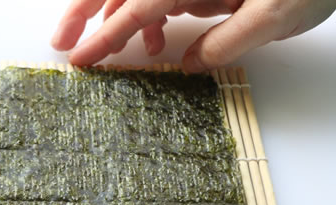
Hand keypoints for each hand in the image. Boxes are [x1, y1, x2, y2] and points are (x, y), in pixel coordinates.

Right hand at [50, 0, 335, 70]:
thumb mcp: (275, 16)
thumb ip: (227, 42)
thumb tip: (190, 64)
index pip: (134, 10)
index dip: (102, 37)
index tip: (77, 59)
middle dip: (84, 13)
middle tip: (61, 42)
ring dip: (115, 19)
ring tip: (104, 50)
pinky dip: (148, 18)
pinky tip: (155, 43)